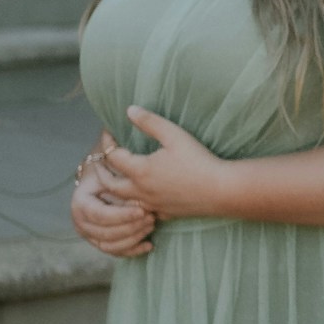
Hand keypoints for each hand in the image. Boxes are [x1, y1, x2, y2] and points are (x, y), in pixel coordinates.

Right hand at [70, 147, 154, 257]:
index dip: (119, 214)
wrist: (113, 176)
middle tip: (150, 217)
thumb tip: (115, 126)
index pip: (97, 213)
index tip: (143, 207)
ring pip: (109, 244)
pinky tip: (150, 244)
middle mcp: (80, 219)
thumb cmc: (117, 162)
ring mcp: (91, 232)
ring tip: (151, 225)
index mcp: (81, 198)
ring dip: (131, 237)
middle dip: (127, 227)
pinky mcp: (105, 241)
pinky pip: (116, 252)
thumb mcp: (113, 152)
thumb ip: (111, 145)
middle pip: (102, 232)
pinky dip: (131, 250)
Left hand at [113, 107, 233, 219]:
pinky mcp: (164, 214)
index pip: (113, 156)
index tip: (108, 133)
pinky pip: (141, 212)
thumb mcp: (174, 135)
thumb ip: (150, 122)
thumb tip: (129, 110)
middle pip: (109, 185)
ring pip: (122, 202)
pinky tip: (139, 198)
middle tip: (102, 161)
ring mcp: (152, 205)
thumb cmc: (199, 161)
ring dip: (114, 191)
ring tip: (115, 180)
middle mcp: (141, 191)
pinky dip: (134, 205)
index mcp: (140, 170)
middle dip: (102, 171)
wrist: (222, 190)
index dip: (108, 143)